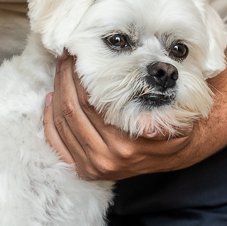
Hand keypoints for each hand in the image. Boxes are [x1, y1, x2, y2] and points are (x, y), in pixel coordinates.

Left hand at [42, 53, 199, 179]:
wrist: (175, 155)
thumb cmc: (173, 130)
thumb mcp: (177, 123)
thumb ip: (162, 123)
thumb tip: (147, 126)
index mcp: (125, 147)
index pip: (90, 105)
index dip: (78, 77)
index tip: (77, 55)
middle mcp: (105, 159)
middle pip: (72, 112)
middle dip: (64, 80)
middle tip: (65, 56)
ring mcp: (92, 167)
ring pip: (62, 124)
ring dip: (57, 93)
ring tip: (60, 70)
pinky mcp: (84, 170)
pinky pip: (56, 143)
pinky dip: (50, 119)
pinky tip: (51, 98)